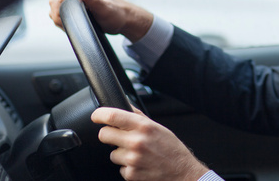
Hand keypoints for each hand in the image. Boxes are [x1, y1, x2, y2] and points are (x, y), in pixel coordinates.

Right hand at [49, 0, 152, 42]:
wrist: (122, 18)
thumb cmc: (116, 14)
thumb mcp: (105, 9)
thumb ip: (94, 0)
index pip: (57, 0)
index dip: (58, 14)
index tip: (67, 23)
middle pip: (54, 4)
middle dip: (60, 17)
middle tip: (74, 25)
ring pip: (56, 8)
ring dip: (62, 18)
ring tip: (77, 23)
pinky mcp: (74, 1)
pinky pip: (61, 10)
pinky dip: (65, 18)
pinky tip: (75, 21)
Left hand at [92, 107, 209, 180]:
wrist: (182, 172)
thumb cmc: (171, 148)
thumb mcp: (158, 127)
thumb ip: (139, 117)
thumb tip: (124, 106)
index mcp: (144, 127)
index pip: (113, 116)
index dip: (99, 115)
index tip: (96, 116)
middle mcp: (137, 142)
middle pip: (104, 135)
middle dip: (108, 135)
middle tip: (117, 137)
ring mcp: (132, 160)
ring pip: (112, 153)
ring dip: (121, 153)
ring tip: (137, 154)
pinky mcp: (131, 174)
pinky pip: (120, 168)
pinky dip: (127, 167)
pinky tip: (140, 164)